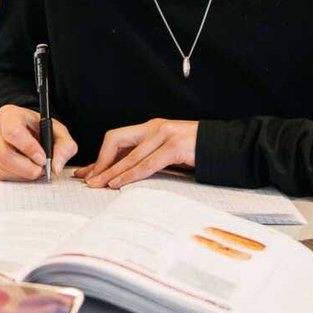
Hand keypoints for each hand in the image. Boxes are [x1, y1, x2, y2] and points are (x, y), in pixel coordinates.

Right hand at [0, 104, 77, 181]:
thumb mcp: (57, 131)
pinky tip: (24, 169)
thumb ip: (64, 146)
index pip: (13, 133)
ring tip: (35, 168)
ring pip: (2, 168)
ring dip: (22, 174)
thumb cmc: (38, 129)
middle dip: (27, 168)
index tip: (43, 158)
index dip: (29, 149)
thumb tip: (57, 166)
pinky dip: (15, 177)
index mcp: (9, 114)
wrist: (24, 128)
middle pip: (5, 155)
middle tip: (41, 170)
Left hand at [76, 119, 198, 189]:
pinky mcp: (174, 147)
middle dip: (99, 163)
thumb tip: (127, 173)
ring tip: (97, 185)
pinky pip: (146, 164)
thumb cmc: (197, 151)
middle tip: (86, 180)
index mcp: (151, 127)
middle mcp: (154, 127)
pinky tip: (119, 183)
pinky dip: (129, 174)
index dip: (100, 156)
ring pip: (128, 155)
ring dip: (110, 172)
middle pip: (115, 141)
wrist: (226, 145)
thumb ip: (150, 156)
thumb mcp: (169, 150)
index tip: (87, 172)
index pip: (116, 138)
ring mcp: (164, 135)